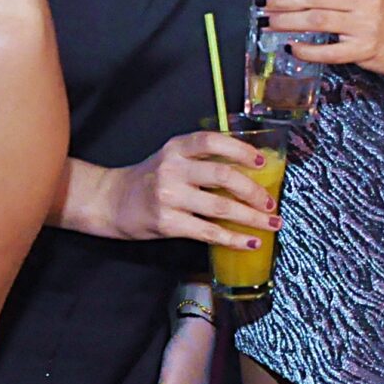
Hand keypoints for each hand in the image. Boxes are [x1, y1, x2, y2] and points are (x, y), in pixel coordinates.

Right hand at [98, 131, 279, 245]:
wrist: (112, 202)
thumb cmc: (150, 180)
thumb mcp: (172, 159)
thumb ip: (202, 159)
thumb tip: (250, 171)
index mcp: (176, 148)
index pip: (212, 142)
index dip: (240, 150)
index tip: (261, 162)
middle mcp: (173, 169)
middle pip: (223, 175)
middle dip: (253, 191)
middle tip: (271, 202)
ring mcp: (169, 196)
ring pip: (220, 206)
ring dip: (251, 217)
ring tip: (271, 223)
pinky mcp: (167, 223)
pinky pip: (208, 231)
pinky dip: (233, 239)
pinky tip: (250, 242)